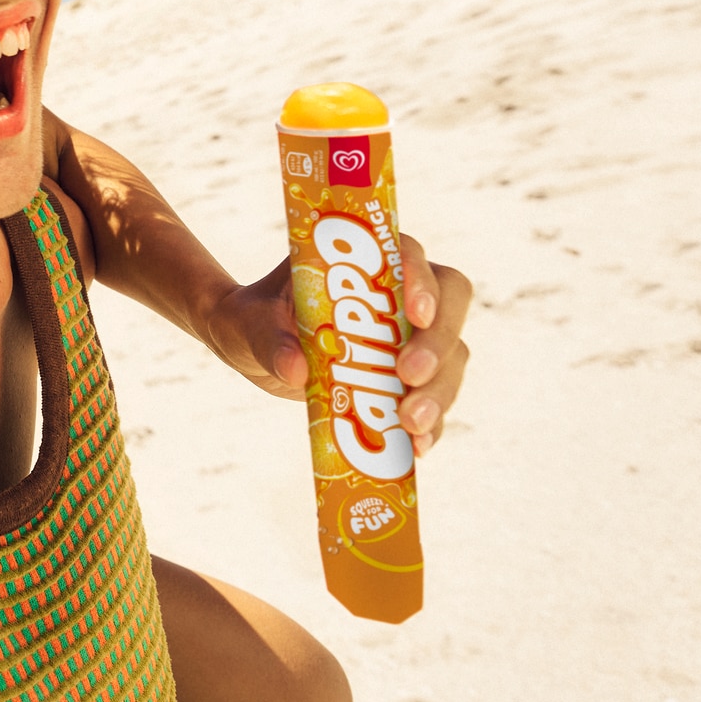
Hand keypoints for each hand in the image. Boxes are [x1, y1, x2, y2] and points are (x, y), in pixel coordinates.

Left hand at [205, 236, 474, 448]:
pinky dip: (432, 423)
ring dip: (438, 390)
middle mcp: (399, 293)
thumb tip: (295, 370)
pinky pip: (435, 397)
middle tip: (409, 376)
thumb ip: (270, 339)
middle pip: (448, 305)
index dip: (422, 280)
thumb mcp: (250, 322)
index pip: (410, 255)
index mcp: (365, 260)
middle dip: (436, 343)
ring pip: (451, 355)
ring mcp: (411, 336)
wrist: (256, 347)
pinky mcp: (410, 377)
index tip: (416, 312)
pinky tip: (417, 446)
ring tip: (411, 424)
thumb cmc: (256, 318)